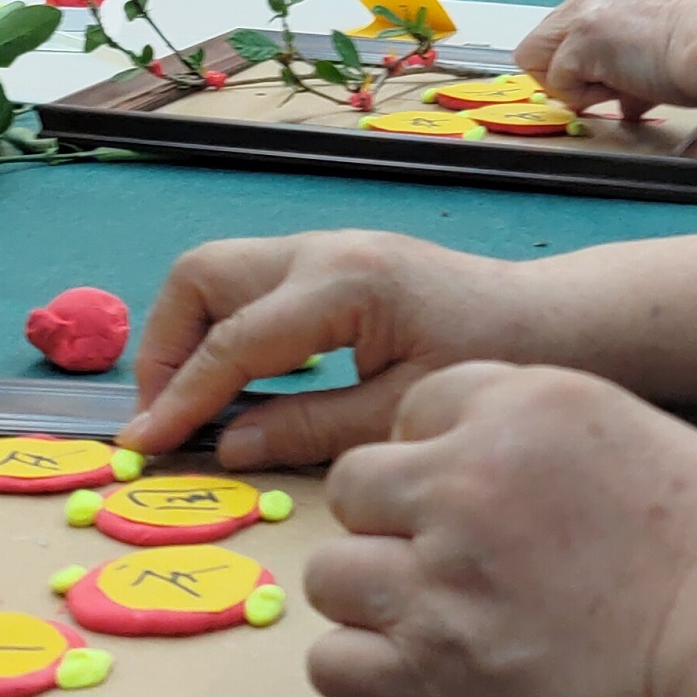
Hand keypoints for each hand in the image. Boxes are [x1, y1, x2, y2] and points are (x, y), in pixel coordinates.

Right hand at [123, 228, 531, 464]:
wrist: (554, 320)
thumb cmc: (494, 361)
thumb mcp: (402, 410)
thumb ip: (309, 429)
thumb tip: (228, 448)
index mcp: (343, 285)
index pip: (230, 343)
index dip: (179, 400)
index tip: (141, 447)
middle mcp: (324, 250)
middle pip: (200, 276)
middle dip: (166, 346)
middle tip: (168, 417)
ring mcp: (328, 248)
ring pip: (219, 274)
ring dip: (192, 335)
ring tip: (198, 406)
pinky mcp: (334, 262)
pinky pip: (252, 286)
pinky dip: (228, 328)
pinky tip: (248, 385)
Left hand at [304, 361, 696, 696]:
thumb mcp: (639, 434)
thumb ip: (545, 436)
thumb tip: (490, 462)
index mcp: (523, 403)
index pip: (418, 408)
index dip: (437, 454)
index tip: (470, 493)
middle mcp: (466, 477)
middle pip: (358, 485)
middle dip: (394, 521)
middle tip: (450, 559)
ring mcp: (441, 575)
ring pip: (331, 573)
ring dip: (373, 596)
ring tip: (436, 618)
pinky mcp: (434, 670)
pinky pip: (334, 665)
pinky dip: (365, 673)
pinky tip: (417, 672)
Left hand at [516, 0, 696, 117]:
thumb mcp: (669, 38)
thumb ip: (636, 59)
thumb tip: (626, 96)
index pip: (572, 25)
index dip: (585, 62)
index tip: (614, 79)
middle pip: (543, 39)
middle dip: (568, 73)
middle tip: (608, 90)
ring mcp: (585, 14)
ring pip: (538, 59)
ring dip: (575, 86)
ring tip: (621, 90)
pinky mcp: (582, 41)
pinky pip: (557, 83)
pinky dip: (583, 98)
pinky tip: (623, 92)